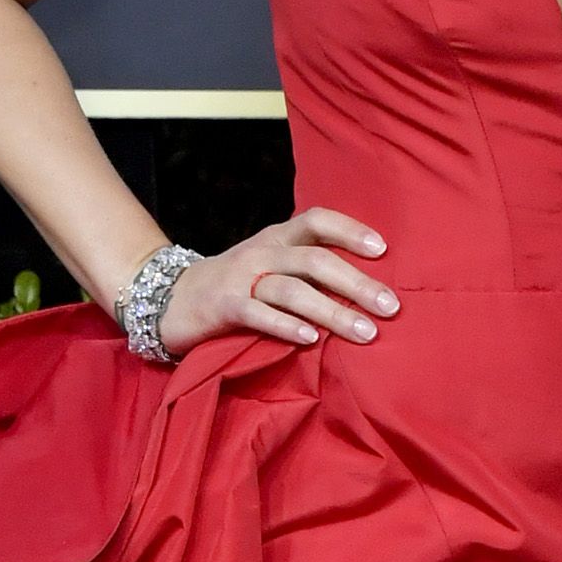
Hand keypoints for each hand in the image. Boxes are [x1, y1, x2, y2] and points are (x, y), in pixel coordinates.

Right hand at [151, 210, 400, 353]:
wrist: (170, 298)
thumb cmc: (236, 286)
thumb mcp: (271, 266)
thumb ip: (307, 269)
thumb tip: (365, 288)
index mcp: (278, 238)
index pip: (317, 220)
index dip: (350, 231)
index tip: (384, 249)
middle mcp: (262, 252)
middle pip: (315, 261)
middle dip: (357, 283)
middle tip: (390, 306)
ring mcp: (241, 278)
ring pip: (293, 290)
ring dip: (332, 312)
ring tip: (365, 332)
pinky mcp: (224, 307)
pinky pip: (259, 314)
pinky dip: (286, 327)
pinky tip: (311, 340)